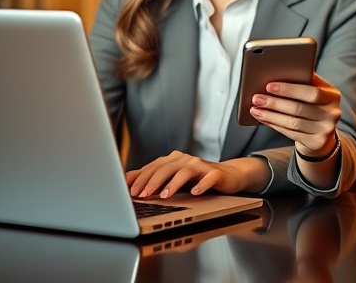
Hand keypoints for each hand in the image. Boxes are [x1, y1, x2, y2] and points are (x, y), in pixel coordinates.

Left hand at [126, 151, 267, 197]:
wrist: (228, 175)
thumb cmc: (198, 178)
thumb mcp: (173, 177)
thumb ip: (153, 177)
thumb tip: (127, 181)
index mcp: (174, 159)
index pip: (153, 167)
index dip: (141, 178)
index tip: (130, 191)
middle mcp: (186, 159)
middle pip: (166, 168)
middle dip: (152, 181)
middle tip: (143, 195)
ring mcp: (201, 165)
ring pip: (184, 172)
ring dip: (173, 184)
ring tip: (164, 195)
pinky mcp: (216, 173)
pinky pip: (207, 178)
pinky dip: (201, 185)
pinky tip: (195, 193)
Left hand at [249, 73, 340, 157]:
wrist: (323, 130)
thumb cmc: (314, 104)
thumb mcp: (316, 90)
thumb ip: (304, 81)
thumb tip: (278, 72)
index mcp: (332, 95)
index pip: (312, 92)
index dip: (290, 90)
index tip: (269, 86)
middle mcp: (332, 113)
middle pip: (299, 108)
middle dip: (275, 103)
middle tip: (257, 98)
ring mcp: (325, 130)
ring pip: (293, 123)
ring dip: (271, 116)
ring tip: (256, 110)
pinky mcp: (316, 142)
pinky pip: (291, 133)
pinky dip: (275, 125)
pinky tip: (264, 119)